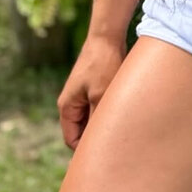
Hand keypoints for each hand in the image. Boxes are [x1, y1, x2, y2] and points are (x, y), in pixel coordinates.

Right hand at [56, 33, 126, 150]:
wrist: (107, 36)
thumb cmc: (103, 64)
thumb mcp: (101, 96)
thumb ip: (97, 120)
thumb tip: (98, 143)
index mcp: (67, 107)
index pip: (73, 140)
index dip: (86, 150)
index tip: (106, 155)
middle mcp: (72, 102)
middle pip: (82, 130)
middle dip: (97, 137)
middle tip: (117, 144)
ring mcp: (83, 94)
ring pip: (92, 119)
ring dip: (104, 122)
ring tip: (122, 127)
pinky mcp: (94, 87)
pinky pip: (99, 107)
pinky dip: (108, 111)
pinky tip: (124, 112)